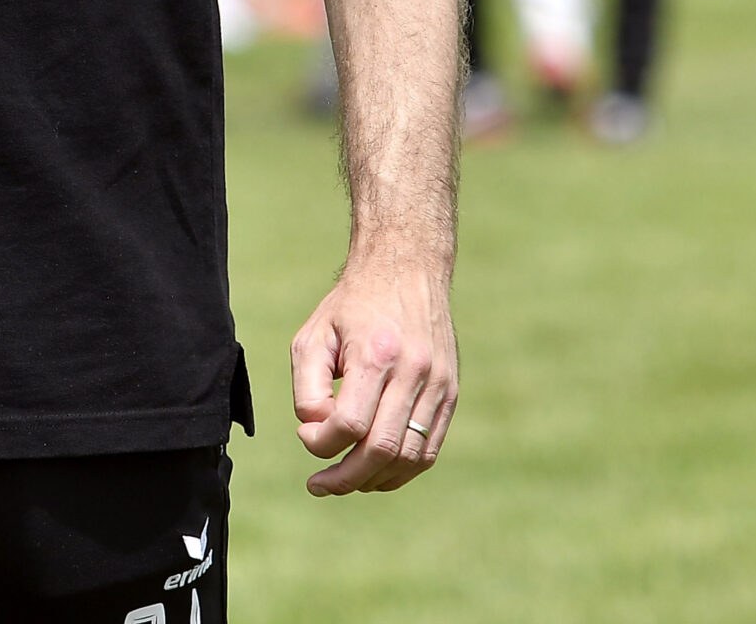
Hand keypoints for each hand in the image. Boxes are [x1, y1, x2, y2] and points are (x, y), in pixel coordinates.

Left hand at [292, 256, 458, 494]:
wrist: (406, 271)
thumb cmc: (350, 307)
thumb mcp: (313, 335)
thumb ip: (307, 387)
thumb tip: (317, 432)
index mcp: (375, 354)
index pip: (350, 423)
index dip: (321, 443)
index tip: (305, 435)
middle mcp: (413, 372)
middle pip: (382, 449)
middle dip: (346, 477)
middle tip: (319, 484)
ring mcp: (437, 386)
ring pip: (409, 457)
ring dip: (373, 480)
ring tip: (344, 480)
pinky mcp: (449, 395)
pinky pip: (428, 450)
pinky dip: (401, 471)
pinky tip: (374, 472)